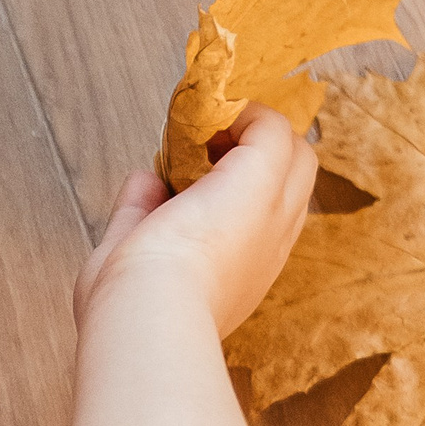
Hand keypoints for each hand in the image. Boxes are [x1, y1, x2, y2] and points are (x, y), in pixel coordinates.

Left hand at [77, 103, 317, 337]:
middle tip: (207, 146)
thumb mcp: (129, 256)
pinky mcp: (261, 180)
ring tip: (208, 130)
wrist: (146, 314)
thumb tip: (144, 179)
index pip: (260, 223)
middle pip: (293, 183)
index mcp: (239, 275)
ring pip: (296, 155)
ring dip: (255, 132)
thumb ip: (138, 216)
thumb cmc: (128, 307)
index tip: (192, 175)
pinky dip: (243, 111)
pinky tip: (206, 118)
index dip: (233, 191)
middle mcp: (267, 247)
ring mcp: (272, 213)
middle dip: (257, 156)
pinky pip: (272, 127)